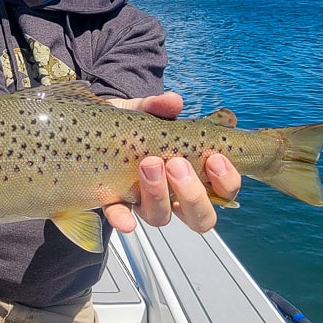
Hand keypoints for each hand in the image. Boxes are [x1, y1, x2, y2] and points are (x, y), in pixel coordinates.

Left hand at [103, 92, 242, 233]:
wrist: (96, 126)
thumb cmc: (134, 124)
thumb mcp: (146, 111)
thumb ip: (159, 106)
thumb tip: (173, 102)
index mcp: (196, 174)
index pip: (224, 192)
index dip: (226, 181)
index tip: (217, 157)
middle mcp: (175, 196)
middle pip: (200, 217)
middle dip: (193, 194)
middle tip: (178, 163)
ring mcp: (146, 202)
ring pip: (161, 217)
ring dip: (158, 195)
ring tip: (150, 163)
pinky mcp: (115, 202)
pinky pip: (120, 216)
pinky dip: (122, 219)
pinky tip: (125, 220)